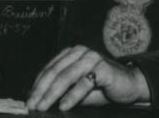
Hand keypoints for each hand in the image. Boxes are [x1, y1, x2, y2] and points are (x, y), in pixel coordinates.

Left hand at [26, 45, 149, 110]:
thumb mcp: (78, 91)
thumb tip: (41, 100)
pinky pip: (84, 83)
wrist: (130, 85)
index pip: (49, 69)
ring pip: (66, 76)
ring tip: (43, 106)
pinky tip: (64, 106)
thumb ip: (62, 92)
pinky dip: (72, 96)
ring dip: (52, 94)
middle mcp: (80, 52)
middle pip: (55, 72)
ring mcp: (91, 58)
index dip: (37, 85)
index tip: (28, 100)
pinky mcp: (103, 68)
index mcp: (71, 53)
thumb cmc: (102, 88)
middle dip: (41, 91)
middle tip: (33, 105)